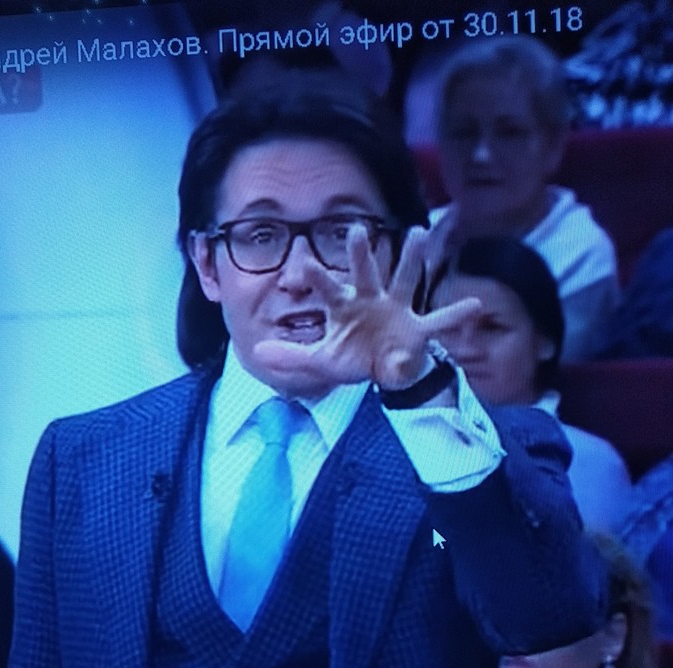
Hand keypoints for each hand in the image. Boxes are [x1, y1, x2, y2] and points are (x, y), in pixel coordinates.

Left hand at [253, 224, 479, 391]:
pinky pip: (438, 322)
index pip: (327, 287)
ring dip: (411, 259)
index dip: (317, 276)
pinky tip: (475, 306)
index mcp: (344, 305)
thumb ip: (291, 356)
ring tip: (419, 232)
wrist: (382, 372)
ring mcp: (396, 310)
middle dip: (361, 253)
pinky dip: (456, 316)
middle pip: (365, 272)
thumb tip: (259, 350)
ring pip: (404, 279)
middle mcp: (370, 299)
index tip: (305, 261)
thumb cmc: (351, 358)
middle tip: (356, 228)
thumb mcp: (320, 361)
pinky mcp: (417, 329)